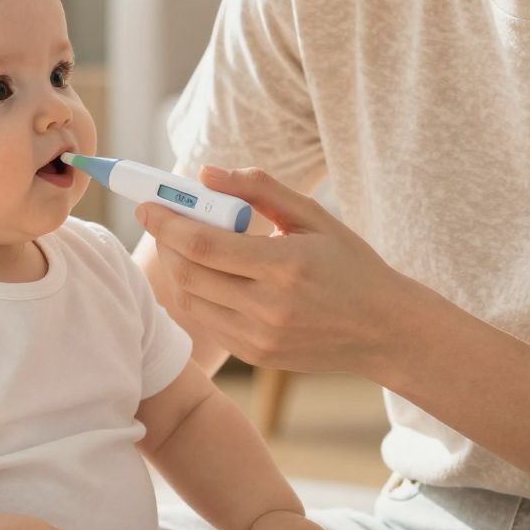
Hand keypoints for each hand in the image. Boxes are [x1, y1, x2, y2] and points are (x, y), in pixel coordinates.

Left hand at [139, 165, 420, 376]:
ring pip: (190, 300)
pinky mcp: (255, 356)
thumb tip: (206, 173)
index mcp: (285, 267)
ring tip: (182, 242)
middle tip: (159, 218)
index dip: (166, 223)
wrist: (383, 330)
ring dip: (175, 268)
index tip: (147, 203)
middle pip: (188, 274)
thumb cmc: (350, 264)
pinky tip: (203, 272)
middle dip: (164, 242)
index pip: (203, 245)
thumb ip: (259, 189)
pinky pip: (206, 321)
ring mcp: (259, 339)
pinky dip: (194, 293)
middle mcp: (268, 308)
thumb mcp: (314, 217)